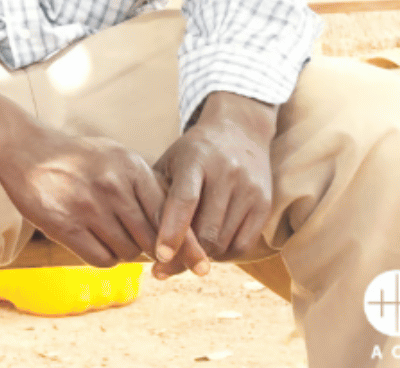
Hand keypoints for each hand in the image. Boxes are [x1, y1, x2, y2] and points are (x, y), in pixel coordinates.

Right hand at [0, 128, 168, 268]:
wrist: (25, 150)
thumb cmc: (78, 157)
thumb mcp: (117, 156)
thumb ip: (146, 184)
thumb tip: (178, 222)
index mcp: (131, 167)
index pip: (168, 214)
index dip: (183, 243)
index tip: (193, 261)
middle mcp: (113, 187)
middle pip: (151, 239)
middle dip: (153, 250)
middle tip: (149, 251)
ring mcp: (89, 208)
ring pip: (127, 252)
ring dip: (125, 252)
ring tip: (112, 237)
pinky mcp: (66, 226)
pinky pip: (102, 259)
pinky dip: (104, 257)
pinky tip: (97, 244)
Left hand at [152, 91, 276, 279]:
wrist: (240, 131)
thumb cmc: (194, 153)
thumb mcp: (171, 161)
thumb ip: (155, 193)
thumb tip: (134, 234)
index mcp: (196, 158)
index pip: (184, 200)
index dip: (171, 232)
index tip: (159, 257)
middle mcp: (227, 172)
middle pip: (206, 229)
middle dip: (183, 255)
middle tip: (162, 268)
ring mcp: (249, 188)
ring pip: (224, 241)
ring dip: (202, 257)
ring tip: (183, 257)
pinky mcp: (265, 204)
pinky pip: (243, 245)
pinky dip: (223, 255)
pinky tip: (208, 251)